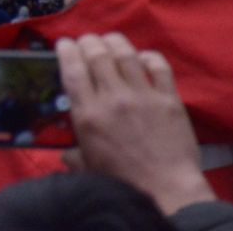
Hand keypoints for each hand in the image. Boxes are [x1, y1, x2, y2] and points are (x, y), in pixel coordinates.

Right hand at [57, 33, 214, 214]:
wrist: (166, 191)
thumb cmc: (123, 182)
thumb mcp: (89, 168)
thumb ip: (74, 157)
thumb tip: (66, 156)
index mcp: (88, 114)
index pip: (73, 69)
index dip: (66, 50)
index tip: (64, 44)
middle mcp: (112, 98)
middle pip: (96, 53)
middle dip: (88, 41)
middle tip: (87, 41)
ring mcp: (142, 95)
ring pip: (125, 53)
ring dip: (114, 42)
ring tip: (110, 40)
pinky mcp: (168, 99)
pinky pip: (159, 66)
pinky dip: (149, 56)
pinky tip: (143, 58)